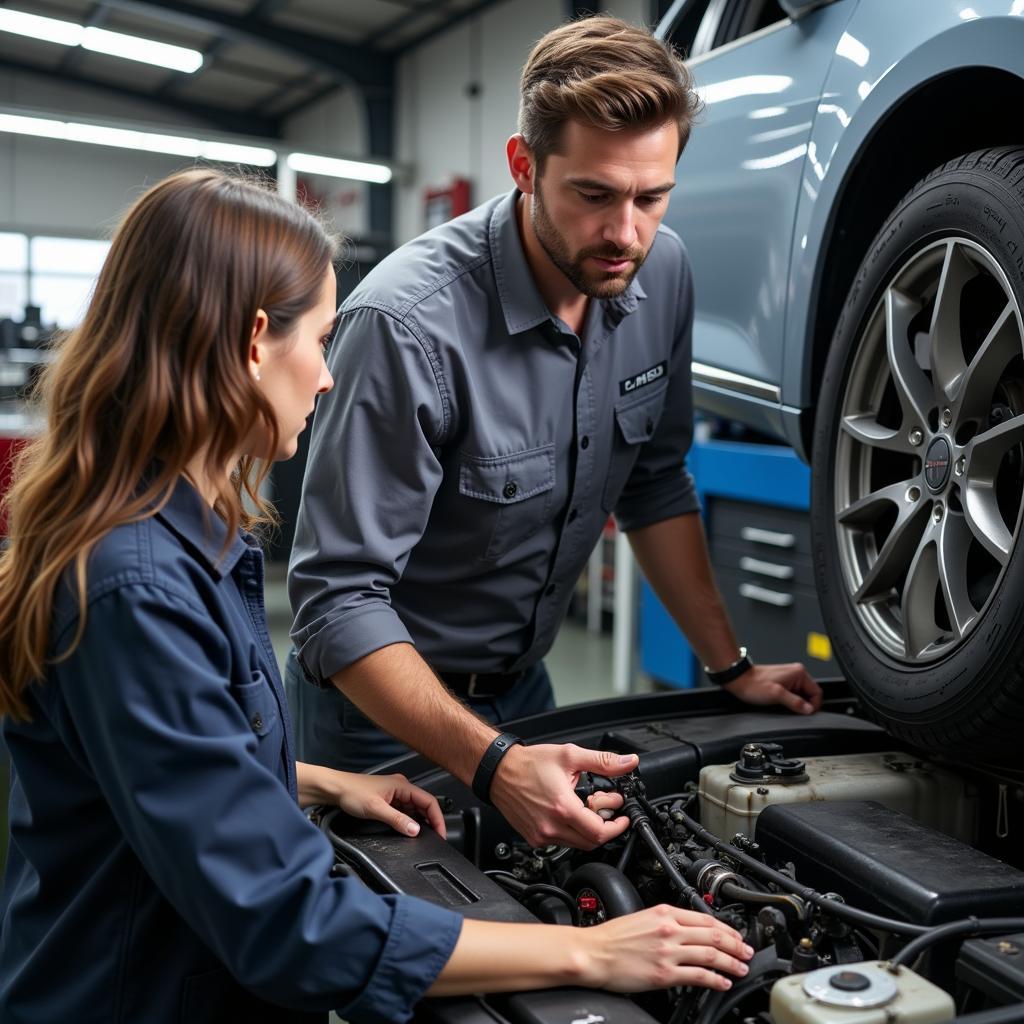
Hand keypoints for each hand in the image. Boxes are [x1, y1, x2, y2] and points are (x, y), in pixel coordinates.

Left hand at [296, 762, 445, 837]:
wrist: (334, 789)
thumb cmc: (351, 792)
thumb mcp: (376, 809)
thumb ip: (397, 820)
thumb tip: (415, 830)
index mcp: (402, 785)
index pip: (429, 801)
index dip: (438, 818)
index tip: (441, 833)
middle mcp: (401, 787)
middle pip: (424, 804)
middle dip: (431, 821)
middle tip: (436, 837)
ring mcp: (394, 793)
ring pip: (415, 808)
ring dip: (420, 821)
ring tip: (424, 835)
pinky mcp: (388, 799)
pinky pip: (405, 810)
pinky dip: (409, 819)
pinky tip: (407, 828)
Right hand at [489, 743, 638, 849]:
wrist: (499, 771)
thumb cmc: (529, 764)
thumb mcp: (570, 756)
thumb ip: (603, 761)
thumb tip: (628, 763)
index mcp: (563, 808)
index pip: (600, 832)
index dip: (617, 826)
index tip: (622, 816)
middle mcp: (551, 827)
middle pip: (591, 842)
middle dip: (605, 826)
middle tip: (605, 808)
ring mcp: (542, 835)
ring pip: (577, 844)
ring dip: (588, 829)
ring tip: (585, 807)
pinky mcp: (534, 839)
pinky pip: (562, 842)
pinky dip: (572, 832)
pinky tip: (570, 813)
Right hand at [578, 905, 752, 991]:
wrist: (594, 952)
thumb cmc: (612, 937)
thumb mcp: (643, 917)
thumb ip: (666, 921)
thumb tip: (688, 929)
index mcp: (664, 913)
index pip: (705, 919)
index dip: (727, 929)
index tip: (736, 936)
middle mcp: (669, 930)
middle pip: (714, 936)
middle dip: (736, 945)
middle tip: (747, 952)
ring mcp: (668, 952)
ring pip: (711, 955)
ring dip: (731, 962)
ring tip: (741, 968)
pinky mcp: (665, 974)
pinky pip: (698, 976)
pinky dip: (715, 980)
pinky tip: (723, 983)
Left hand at [723, 662, 822, 714]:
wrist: (739, 679)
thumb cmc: (753, 684)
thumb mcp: (776, 695)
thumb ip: (794, 702)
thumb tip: (809, 710)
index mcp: (799, 673)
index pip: (817, 692)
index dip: (814, 706)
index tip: (806, 715)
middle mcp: (796, 673)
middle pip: (810, 694)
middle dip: (804, 705)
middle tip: (793, 712)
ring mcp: (790, 677)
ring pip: (802, 695)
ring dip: (796, 703)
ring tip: (784, 706)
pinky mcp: (784, 682)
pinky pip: (794, 694)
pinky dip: (791, 701)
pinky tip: (782, 704)